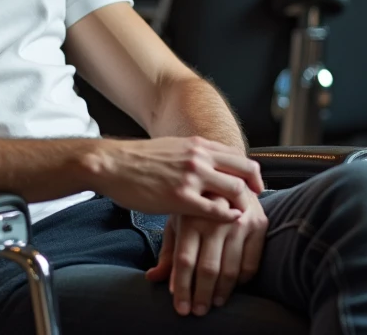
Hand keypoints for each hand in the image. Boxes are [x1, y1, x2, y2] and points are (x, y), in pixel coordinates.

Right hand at [86, 137, 263, 221]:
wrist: (111, 164)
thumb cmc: (138, 160)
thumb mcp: (173, 148)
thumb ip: (193, 155)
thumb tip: (208, 165)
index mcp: (198, 144)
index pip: (238, 155)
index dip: (250, 172)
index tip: (253, 185)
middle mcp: (200, 157)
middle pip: (245, 170)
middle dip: (255, 187)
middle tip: (255, 201)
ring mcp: (191, 177)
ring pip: (234, 189)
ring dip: (243, 204)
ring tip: (243, 216)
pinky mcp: (180, 197)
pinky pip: (215, 210)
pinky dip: (227, 217)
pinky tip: (229, 221)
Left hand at [144, 192, 268, 315]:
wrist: (227, 172)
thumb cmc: (197, 201)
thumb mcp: (177, 220)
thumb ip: (168, 251)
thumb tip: (153, 278)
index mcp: (191, 217)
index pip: (185, 261)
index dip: (182, 288)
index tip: (181, 308)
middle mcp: (216, 220)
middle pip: (208, 269)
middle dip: (201, 296)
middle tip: (197, 311)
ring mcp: (240, 222)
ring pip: (230, 270)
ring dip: (222, 293)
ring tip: (214, 304)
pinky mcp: (259, 224)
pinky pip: (251, 263)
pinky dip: (242, 281)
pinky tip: (233, 287)